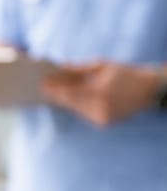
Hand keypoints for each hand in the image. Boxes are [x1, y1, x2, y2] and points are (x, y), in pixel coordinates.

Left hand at [41, 61, 161, 126]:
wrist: (148, 91)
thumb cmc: (125, 73)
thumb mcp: (102, 66)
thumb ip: (80, 70)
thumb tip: (61, 68)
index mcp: (101, 91)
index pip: (71, 93)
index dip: (55, 89)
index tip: (43, 84)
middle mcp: (101, 107)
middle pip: (71, 103)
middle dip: (58, 95)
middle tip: (44, 87)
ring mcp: (102, 118)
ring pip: (76, 109)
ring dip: (67, 101)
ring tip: (54, 92)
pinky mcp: (103, 123)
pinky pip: (85, 114)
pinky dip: (78, 106)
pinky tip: (72, 99)